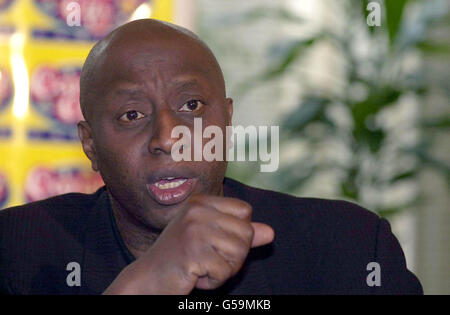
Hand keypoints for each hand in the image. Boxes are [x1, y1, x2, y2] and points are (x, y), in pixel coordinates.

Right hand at [103, 194, 274, 293]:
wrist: (147, 279)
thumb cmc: (180, 258)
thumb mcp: (211, 240)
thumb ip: (238, 234)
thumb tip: (271, 232)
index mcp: (201, 202)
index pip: (245, 211)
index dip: (238, 232)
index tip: (215, 242)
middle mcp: (197, 210)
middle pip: (246, 233)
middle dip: (233, 255)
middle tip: (207, 260)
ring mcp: (194, 230)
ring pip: (239, 252)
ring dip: (224, 269)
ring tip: (201, 267)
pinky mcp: (193, 252)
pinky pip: (225, 271)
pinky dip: (213, 282)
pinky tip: (194, 276)